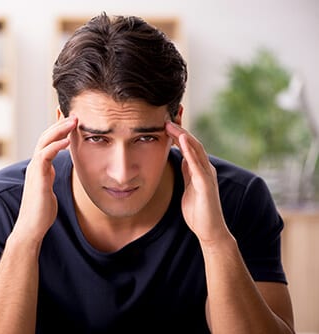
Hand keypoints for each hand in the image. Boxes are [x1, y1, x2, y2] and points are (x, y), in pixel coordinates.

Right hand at [14, 116, 77, 243]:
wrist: (32, 227)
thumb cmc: (41, 210)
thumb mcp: (49, 187)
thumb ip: (51, 175)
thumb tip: (55, 169)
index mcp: (40, 166)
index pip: (48, 141)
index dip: (58, 128)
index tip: (68, 116)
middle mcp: (35, 164)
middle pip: (46, 136)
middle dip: (60, 123)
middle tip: (75, 113)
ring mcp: (35, 170)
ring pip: (45, 142)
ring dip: (59, 130)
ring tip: (73, 121)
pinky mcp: (37, 177)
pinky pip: (45, 156)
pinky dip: (55, 146)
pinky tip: (67, 141)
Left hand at [165, 121, 230, 245]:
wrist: (209, 230)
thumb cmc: (198, 210)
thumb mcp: (188, 186)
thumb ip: (187, 172)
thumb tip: (182, 158)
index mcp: (199, 169)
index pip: (188, 146)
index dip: (177, 134)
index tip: (163, 124)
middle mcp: (206, 168)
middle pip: (192, 143)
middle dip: (179, 130)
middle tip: (165, 118)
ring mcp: (207, 175)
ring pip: (196, 150)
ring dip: (183, 136)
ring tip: (171, 124)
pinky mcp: (206, 184)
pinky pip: (197, 164)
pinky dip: (190, 151)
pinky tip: (182, 140)